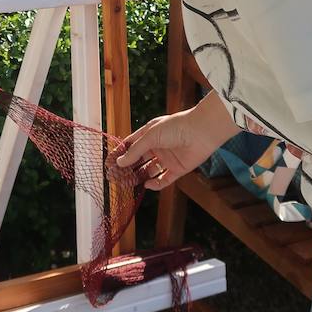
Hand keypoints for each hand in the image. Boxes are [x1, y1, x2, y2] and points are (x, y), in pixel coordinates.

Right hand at [111, 91, 239, 190]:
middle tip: (116, 177)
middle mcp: (158, 147)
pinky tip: (147, 184)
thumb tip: (121, 162)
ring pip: (149, 171)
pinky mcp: (178, 169)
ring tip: (128, 183)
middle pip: (139, 160)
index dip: (120, 154)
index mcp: (150, 134)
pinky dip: (155, 184)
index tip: (109, 163)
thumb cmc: (176, 127)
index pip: (131, 145)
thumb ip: (136, 151)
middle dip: (127, 168)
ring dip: (139, 177)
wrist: (201, 132)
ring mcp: (167, 158)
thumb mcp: (151, 136)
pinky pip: (164, 179)